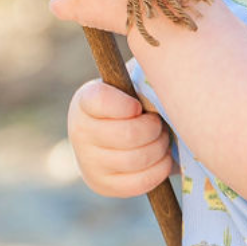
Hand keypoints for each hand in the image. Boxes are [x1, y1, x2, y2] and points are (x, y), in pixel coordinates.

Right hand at [67, 78, 178, 196]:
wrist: (116, 139)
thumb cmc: (134, 103)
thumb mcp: (134, 83)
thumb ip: (143, 76)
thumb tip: (166, 60)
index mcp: (85, 101)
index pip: (102, 101)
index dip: (126, 105)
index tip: (138, 106)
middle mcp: (79, 132)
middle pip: (128, 135)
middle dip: (154, 129)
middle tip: (159, 124)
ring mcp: (89, 162)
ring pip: (136, 159)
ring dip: (159, 148)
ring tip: (162, 138)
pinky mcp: (102, 185)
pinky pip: (140, 182)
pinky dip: (159, 169)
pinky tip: (162, 158)